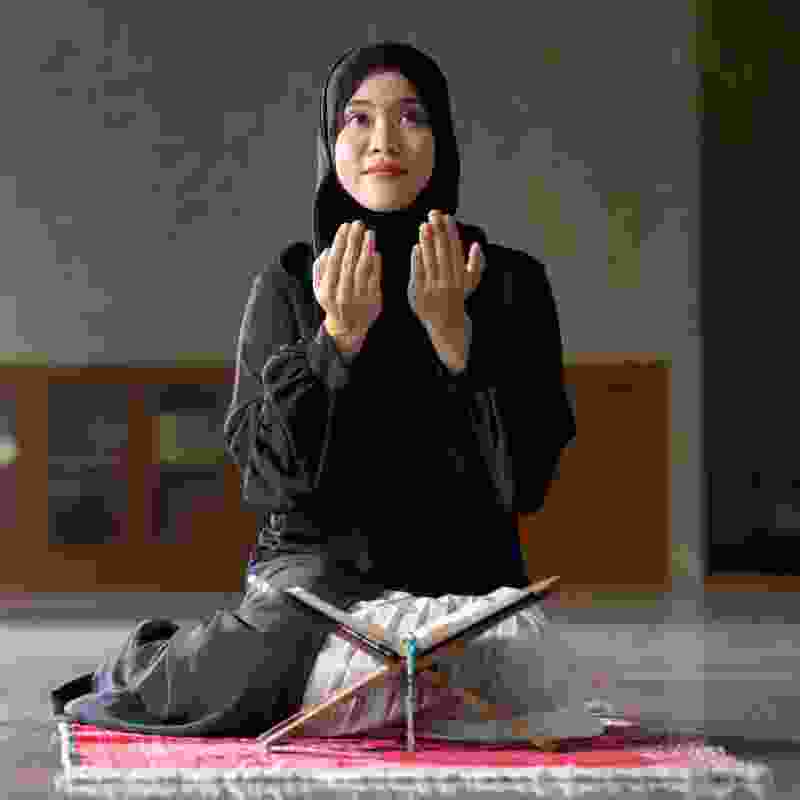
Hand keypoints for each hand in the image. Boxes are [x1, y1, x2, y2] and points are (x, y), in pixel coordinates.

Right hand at [313, 220, 381, 336]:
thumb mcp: (320, 289)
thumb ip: (320, 270)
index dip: (340, 242)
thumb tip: (327, 250)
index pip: (334, 261)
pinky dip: (376, 264)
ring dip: (366, 249)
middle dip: (354, 241)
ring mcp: (358, 299)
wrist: (348, 327)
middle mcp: (342, 295)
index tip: (344, 227)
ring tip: (369, 233)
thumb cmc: (334, 303)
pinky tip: (376, 251)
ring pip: (362, 269)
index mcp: (327, 291)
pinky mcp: (373, 301)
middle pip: (348, 263)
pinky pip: (375, 279)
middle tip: (358, 224)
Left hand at [408, 209, 483, 331]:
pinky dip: (417, 261)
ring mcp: (434, 289)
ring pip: (431, 262)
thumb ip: (475, 264)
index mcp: (461, 277)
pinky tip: (416, 247)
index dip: (451, 232)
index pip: (455, 250)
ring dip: (427, 243)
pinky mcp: (420, 295)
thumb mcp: (471, 284)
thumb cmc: (458, 301)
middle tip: (433, 214)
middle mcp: (449, 282)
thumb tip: (476, 245)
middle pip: (443, 253)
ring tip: (424, 226)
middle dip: (439, 232)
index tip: (447, 217)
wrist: (448, 328)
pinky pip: (419, 275)